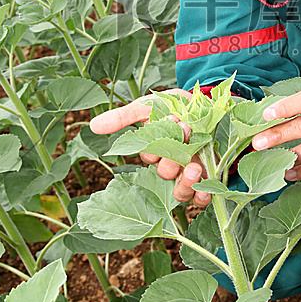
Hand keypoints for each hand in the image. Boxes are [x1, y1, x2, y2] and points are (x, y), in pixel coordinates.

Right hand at [89, 90, 210, 206]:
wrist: (206, 103)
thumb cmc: (173, 106)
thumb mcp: (148, 107)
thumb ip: (123, 117)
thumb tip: (92, 125)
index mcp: (154, 152)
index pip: (149, 157)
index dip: (158, 145)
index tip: (173, 120)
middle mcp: (170, 166)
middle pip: (164, 174)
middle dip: (174, 157)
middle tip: (187, 133)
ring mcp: (188, 174)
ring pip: (179, 192)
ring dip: (186, 182)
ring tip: (195, 168)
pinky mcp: (207, 179)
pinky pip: (200, 198)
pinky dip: (201, 197)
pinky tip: (204, 190)